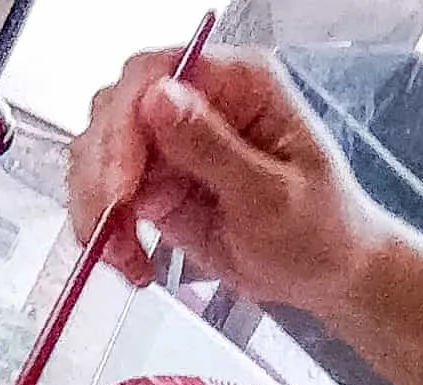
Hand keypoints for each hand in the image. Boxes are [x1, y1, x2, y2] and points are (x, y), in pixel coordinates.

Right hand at [69, 48, 373, 320]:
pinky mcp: (160, 186)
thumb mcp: (270, 193)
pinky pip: (109, 200)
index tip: (123, 188)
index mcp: (239, 84)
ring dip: (98, 209)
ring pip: (100, 156)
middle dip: (103, 174)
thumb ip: (211, 147)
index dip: (125, 127)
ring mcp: (175, 145)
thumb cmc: (319, 228)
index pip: (156, 73)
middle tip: (115, 227)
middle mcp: (200, 104)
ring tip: (125, 255)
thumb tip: (158, 99)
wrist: (325, 273)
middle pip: (115, 111)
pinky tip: (131, 260)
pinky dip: (107, 234)